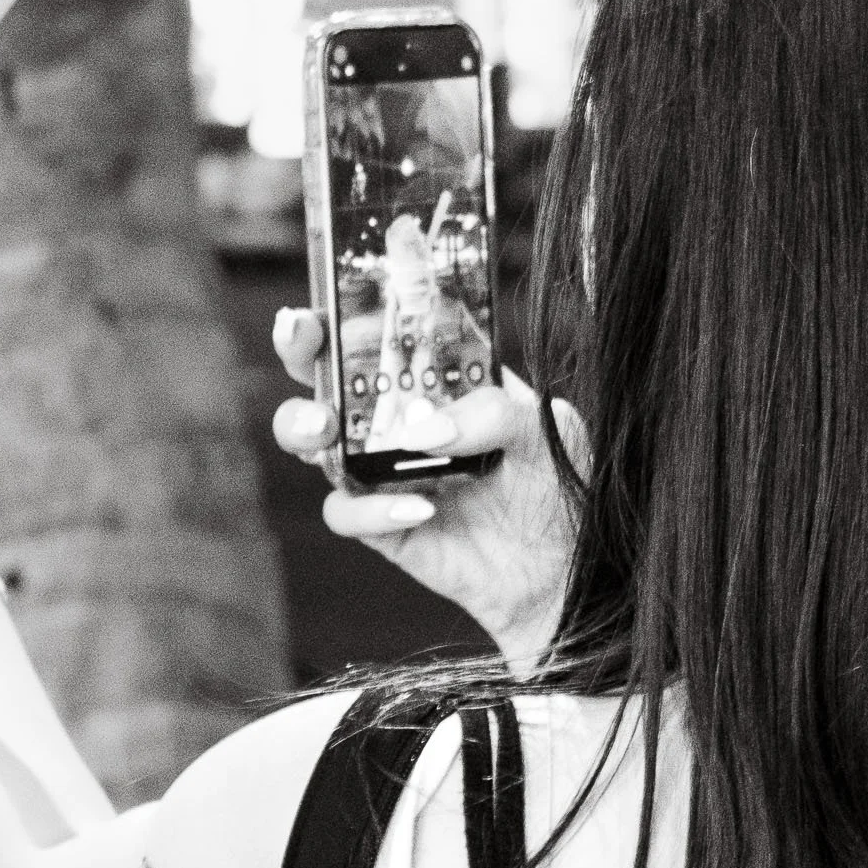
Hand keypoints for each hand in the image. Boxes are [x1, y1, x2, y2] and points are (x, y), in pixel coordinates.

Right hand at [270, 308, 583, 664]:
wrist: (566, 573)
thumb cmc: (560, 486)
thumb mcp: (546, 430)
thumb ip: (493, 413)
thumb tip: (425, 429)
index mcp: (439, 378)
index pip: (387, 329)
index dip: (348, 305)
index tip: (330, 294)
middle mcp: (400, 418)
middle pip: (328, 373)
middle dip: (302, 349)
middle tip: (303, 340)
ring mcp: (385, 471)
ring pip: (313, 441)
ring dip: (305, 426)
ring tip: (329, 429)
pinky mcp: (382, 526)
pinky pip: (346, 511)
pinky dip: (370, 509)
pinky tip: (418, 509)